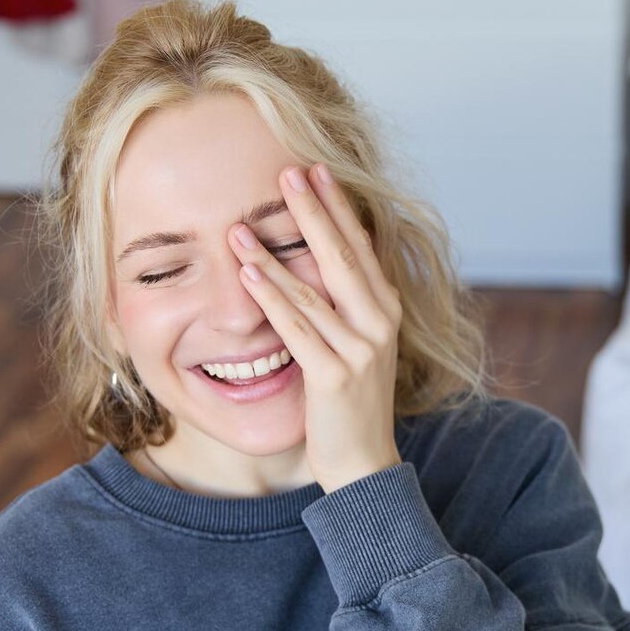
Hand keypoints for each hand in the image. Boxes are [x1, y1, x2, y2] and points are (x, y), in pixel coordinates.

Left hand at [227, 163, 404, 492]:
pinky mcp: (335, 376)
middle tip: (287, 171)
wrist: (363, 461)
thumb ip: (346, 304)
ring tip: (243, 222)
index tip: (315, 169)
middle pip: (342, 255)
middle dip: (313, 211)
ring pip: (315, 288)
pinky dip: (272, 297)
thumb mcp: (356, 343)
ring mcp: (360, 349)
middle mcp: (379, 323)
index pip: (361, 246)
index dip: (338, 206)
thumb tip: (326, 258)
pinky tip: (248, 273)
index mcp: (386, 309)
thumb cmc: (351, 402)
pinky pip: (297, 328)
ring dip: (276, 252)